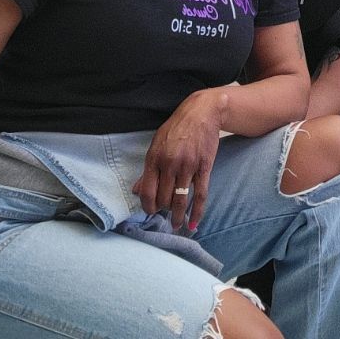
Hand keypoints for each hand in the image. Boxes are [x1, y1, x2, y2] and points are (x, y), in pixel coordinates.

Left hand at [133, 89, 227, 230]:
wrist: (202, 112)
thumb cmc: (177, 128)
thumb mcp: (156, 145)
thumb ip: (148, 169)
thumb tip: (136, 190)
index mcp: (154, 158)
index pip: (147, 192)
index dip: (148, 206)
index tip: (150, 211)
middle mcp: (170, 164)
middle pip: (164, 198)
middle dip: (163, 209)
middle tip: (165, 213)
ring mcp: (188, 166)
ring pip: (180, 199)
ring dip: (177, 216)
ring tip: (177, 226)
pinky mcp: (204, 167)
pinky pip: (200, 194)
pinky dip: (197, 211)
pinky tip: (194, 223)